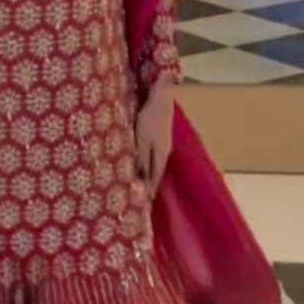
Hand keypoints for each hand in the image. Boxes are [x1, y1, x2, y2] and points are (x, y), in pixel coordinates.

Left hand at [135, 82, 174, 197]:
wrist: (161, 99)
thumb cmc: (149, 120)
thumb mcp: (142, 142)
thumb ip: (142, 161)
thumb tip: (140, 182)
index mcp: (160, 156)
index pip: (154, 180)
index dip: (149, 192)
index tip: (142, 205)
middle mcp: (164, 153)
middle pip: (155, 173)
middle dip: (148, 185)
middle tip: (139, 197)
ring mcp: (163, 143)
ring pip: (154, 164)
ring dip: (147, 174)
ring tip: (139, 184)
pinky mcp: (160, 135)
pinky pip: (153, 155)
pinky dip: (147, 163)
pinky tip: (141, 163)